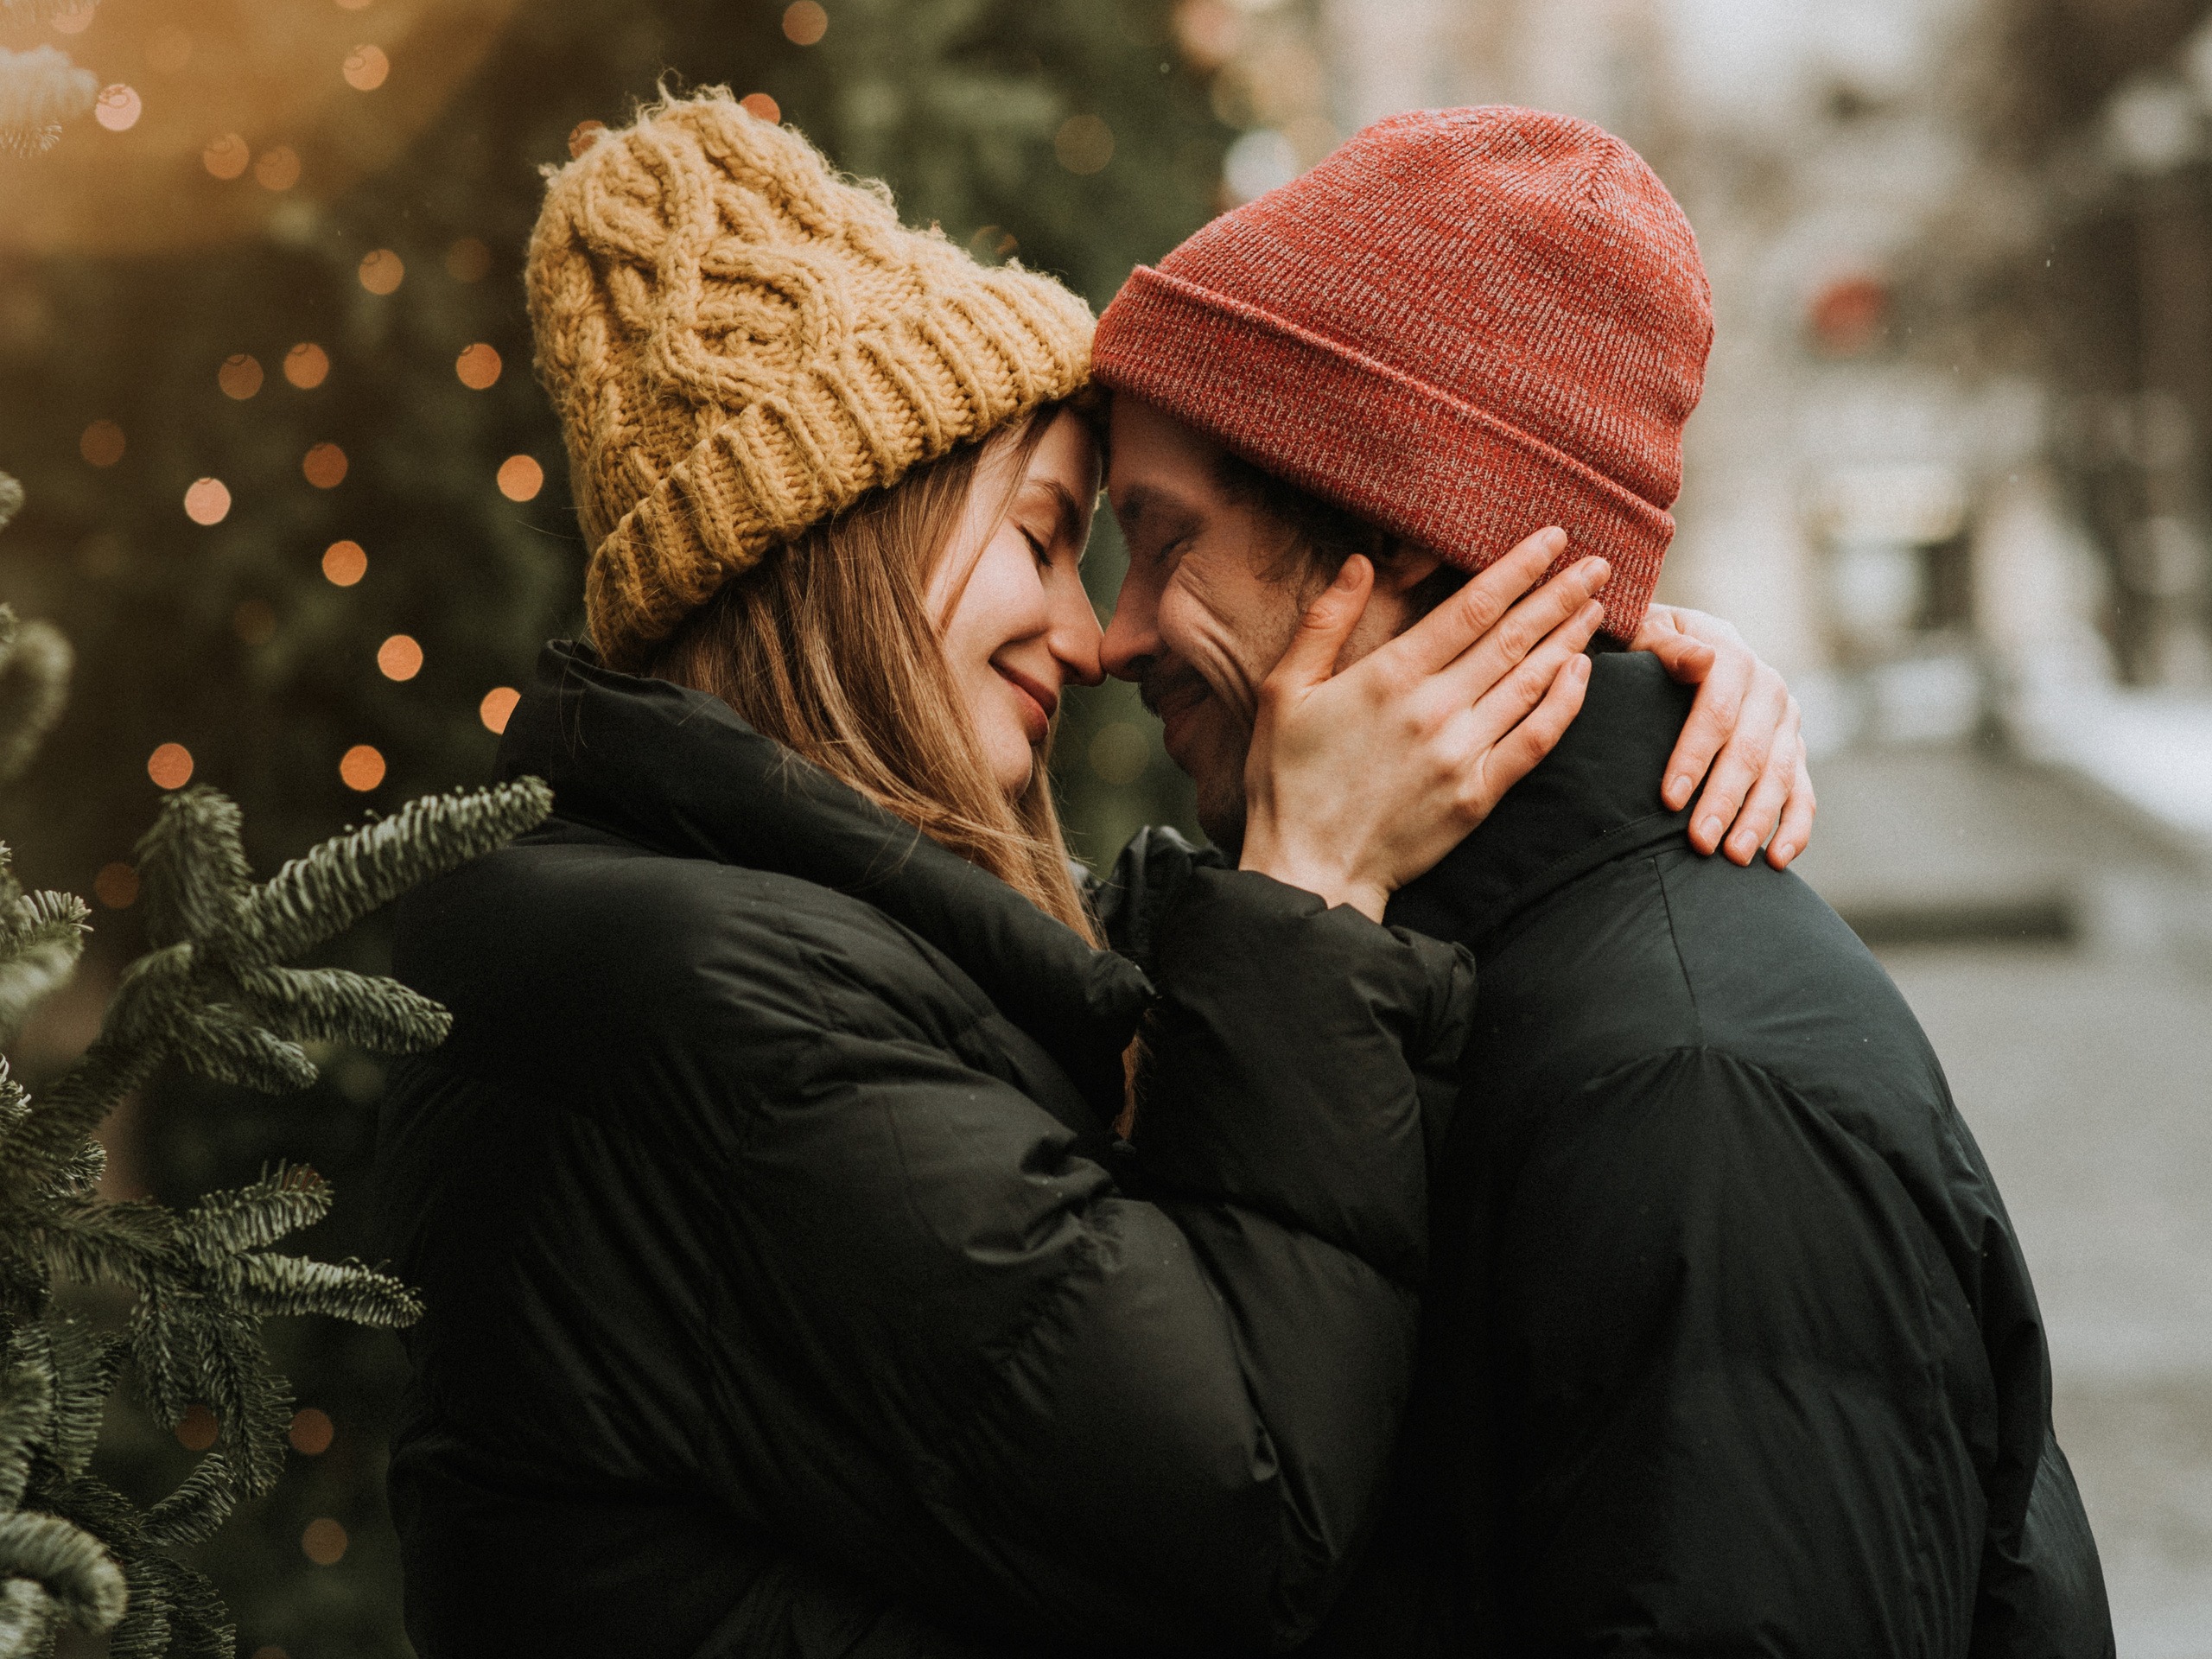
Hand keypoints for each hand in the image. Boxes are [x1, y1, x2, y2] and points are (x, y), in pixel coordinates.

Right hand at [1238, 528, 1607, 920]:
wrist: (1308, 870)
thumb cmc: (1285, 780)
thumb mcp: (1281, 690)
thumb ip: (1324, 622)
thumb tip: (1361, 563)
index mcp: (1388, 675)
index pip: (1472, 606)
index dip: (1517, 568)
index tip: (1551, 539)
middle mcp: (1433, 708)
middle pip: (1513, 636)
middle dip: (1559, 594)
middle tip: (1597, 564)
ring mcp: (1461, 753)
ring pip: (1531, 681)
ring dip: (1569, 638)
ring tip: (1597, 605)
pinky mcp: (1477, 795)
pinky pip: (1535, 741)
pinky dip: (1564, 704)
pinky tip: (1582, 674)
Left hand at [1629, 604, 1815, 868]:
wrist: (1679, 642)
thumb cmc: (1645, 643)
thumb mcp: (1645, 630)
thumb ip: (1666, 644)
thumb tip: (1702, 659)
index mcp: (1730, 654)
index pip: (1717, 711)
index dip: (1694, 755)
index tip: (1669, 798)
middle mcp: (1767, 687)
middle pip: (1750, 750)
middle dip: (1724, 800)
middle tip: (1700, 842)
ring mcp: (1785, 720)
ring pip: (1780, 775)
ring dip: (1758, 819)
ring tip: (1733, 857)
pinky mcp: (1793, 748)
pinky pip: (1803, 791)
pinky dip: (1795, 827)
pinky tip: (1776, 859)